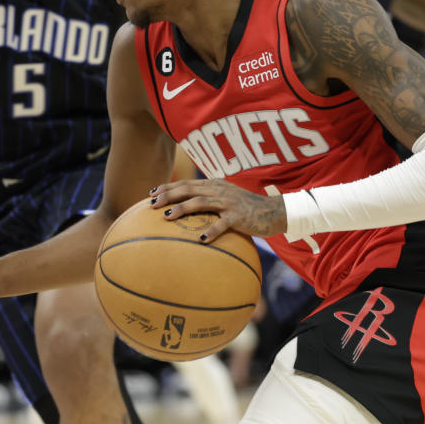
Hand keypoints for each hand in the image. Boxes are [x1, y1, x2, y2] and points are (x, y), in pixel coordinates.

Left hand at [149, 179, 286, 243]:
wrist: (274, 211)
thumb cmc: (247, 210)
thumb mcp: (227, 201)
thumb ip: (210, 202)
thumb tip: (187, 213)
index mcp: (214, 185)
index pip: (186, 183)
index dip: (168, 186)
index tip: (151, 193)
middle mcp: (219, 190)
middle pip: (188, 189)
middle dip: (168, 195)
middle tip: (151, 204)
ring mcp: (228, 202)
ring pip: (200, 202)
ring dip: (181, 208)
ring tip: (166, 217)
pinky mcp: (238, 216)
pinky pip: (222, 224)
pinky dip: (211, 231)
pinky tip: (201, 240)